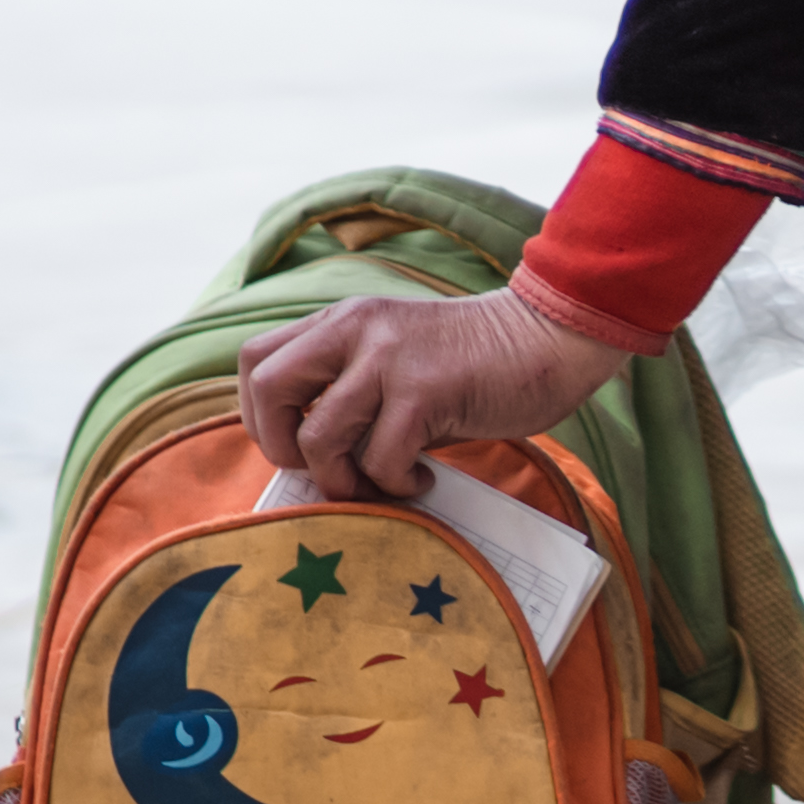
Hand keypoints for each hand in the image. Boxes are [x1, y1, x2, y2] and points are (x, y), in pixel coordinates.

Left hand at [239, 288, 626, 501]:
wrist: (547, 338)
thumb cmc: (474, 366)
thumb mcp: (396, 364)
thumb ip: (352, 397)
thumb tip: (312, 467)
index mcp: (342, 320)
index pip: (255, 360)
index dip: (261, 416)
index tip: (295, 450)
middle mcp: (355, 327)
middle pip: (267, 386)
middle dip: (281, 446)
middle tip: (325, 470)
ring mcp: (388, 355)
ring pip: (319, 436)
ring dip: (345, 480)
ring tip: (385, 482)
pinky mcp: (424, 388)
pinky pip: (380, 458)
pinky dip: (396, 483)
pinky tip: (423, 477)